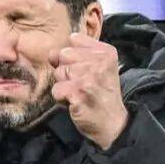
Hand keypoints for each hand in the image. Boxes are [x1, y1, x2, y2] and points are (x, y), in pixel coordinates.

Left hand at [50, 33, 128, 148]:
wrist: (113, 124)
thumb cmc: (102, 94)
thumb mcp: (97, 68)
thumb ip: (75, 55)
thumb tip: (51, 54)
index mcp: (106, 52)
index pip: (74, 40)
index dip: (74, 57)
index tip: (86, 71)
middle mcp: (99, 62)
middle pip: (63, 55)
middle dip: (67, 71)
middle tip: (82, 85)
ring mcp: (89, 77)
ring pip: (58, 73)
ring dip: (64, 86)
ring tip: (80, 94)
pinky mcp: (78, 93)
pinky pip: (56, 90)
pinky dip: (61, 99)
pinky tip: (75, 102)